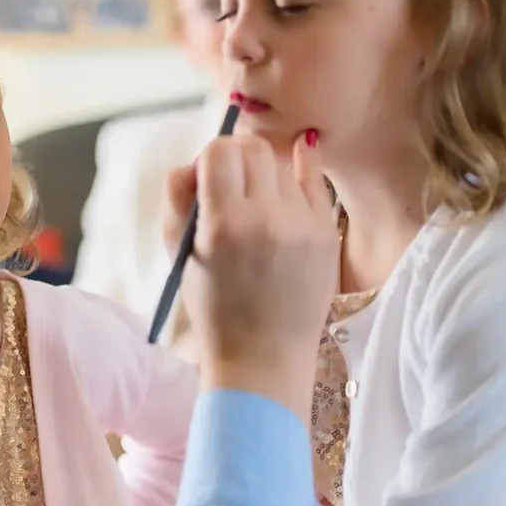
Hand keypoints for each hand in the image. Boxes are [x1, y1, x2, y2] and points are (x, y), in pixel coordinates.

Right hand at [163, 131, 337, 421]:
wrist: (264, 357)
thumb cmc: (213, 308)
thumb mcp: (179, 254)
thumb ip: (177, 198)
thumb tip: (194, 161)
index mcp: (224, 224)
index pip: (219, 151)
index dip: (209, 157)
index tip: (209, 175)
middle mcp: (267, 218)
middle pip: (254, 149)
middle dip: (238, 157)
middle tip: (233, 180)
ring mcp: (303, 224)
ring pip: (284, 163)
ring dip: (266, 172)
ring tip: (259, 200)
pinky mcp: (327, 232)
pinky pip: (315, 179)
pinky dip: (302, 168)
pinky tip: (299, 160)